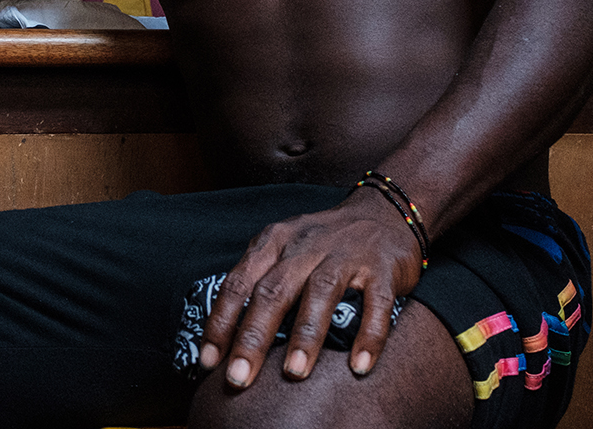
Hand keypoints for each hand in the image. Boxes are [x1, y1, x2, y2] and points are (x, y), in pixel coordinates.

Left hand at [198, 188, 424, 387]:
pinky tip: (359, 365)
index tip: (208, 360)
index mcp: (272, 242)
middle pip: (272, 292)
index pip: (238, 283)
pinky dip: (369, 335)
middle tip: (239, 378)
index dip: (220, 322)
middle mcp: (304, 246)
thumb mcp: (284, 249)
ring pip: (319, 294)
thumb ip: (260, 281)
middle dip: (252, 338)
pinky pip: (375, 304)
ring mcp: (344, 256)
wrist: (383, 213)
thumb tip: (229, 337)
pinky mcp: (382, 269)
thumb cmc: (322, 243)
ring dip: (305, 336)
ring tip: (294, 373)